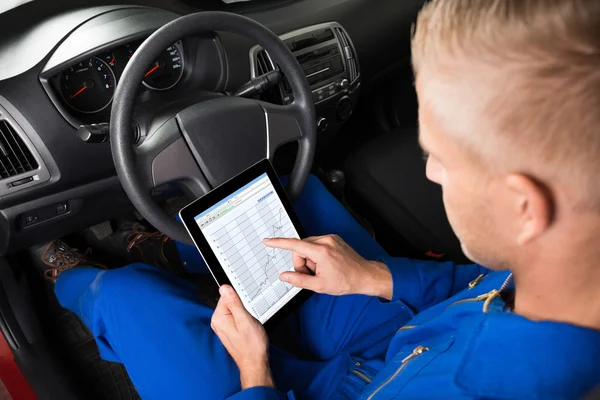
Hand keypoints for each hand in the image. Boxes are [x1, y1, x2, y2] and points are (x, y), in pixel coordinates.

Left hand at [211, 285, 274, 389]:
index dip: (240, 298)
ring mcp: (222, 326)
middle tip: (249, 317)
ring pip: (234, 309)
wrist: (254, 363)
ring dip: (244, 313)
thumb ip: (234, 303)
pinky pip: (235, 317)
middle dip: (242, 306)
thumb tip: (224, 288)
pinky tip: (248, 327)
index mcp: (219, 317)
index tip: (246, 306)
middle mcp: (217, 322)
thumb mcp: (245, 320)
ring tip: (249, 324)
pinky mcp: (228, 330)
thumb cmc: (251, 345)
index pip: (227, 295)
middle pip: (230, 302)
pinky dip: (243, 319)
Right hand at [263, 235, 391, 299]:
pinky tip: (326, 265)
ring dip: (310, 260)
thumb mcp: (320, 286)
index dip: (278, 243)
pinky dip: (316, 256)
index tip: (268, 241)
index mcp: (321, 251)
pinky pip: (316, 245)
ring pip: (308, 247)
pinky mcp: (334, 239)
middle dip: (302, 263)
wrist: (365, 276)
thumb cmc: (346, 281)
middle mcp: (325, 241)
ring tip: (322, 270)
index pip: (294, 245)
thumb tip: (284, 276)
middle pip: (300, 249)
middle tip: (312, 275)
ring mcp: (330, 238)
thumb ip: (299, 280)